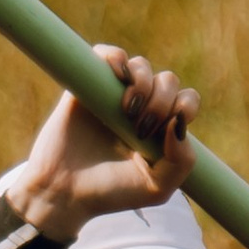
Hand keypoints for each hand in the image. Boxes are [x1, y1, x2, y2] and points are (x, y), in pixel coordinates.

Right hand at [12, 45, 198, 244]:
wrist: (63, 193)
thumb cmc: (109, 193)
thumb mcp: (157, 188)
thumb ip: (182, 161)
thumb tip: (178, 121)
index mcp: (159, 129)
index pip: (186, 100)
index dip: (185, 106)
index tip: (166, 128)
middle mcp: (140, 108)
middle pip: (168, 80)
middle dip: (162, 101)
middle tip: (140, 128)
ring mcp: (112, 95)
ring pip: (141, 65)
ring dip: (143, 83)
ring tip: (127, 110)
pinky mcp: (86, 86)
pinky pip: (108, 54)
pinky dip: (117, 58)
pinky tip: (118, 76)